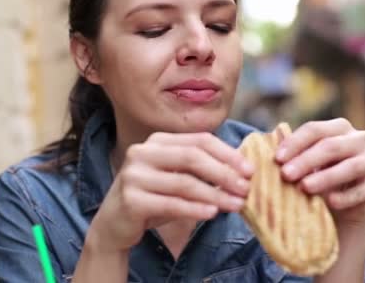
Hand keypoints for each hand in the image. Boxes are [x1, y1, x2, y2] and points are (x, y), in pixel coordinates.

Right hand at [90, 133, 253, 251]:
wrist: (114, 224)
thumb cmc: (153, 199)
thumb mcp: (177, 178)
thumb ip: (201, 170)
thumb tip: (242, 171)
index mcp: (157, 141)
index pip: (199, 140)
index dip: (227, 154)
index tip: (250, 170)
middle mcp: (143, 152)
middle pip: (192, 157)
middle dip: (224, 173)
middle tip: (246, 188)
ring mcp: (134, 174)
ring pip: (184, 182)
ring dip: (215, 195)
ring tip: (236, 205)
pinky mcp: (130, 199)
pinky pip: (171, 203)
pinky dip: (195, 209)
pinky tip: (213, 214)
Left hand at [276, 119, 364, 229]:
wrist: (344, 207)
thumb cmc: (320, 177)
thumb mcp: (304, 163)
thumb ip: (292, 150)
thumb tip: (275, 133)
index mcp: (339, 128)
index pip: (315, 129)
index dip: (295, 143)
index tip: (277, 159)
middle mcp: (361, 138)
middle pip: (331, 146)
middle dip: (306, 161)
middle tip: (286, 175)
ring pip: (350, 166)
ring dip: (325, 178)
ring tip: (304, 188)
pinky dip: (346, 197)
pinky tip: (330, 202)